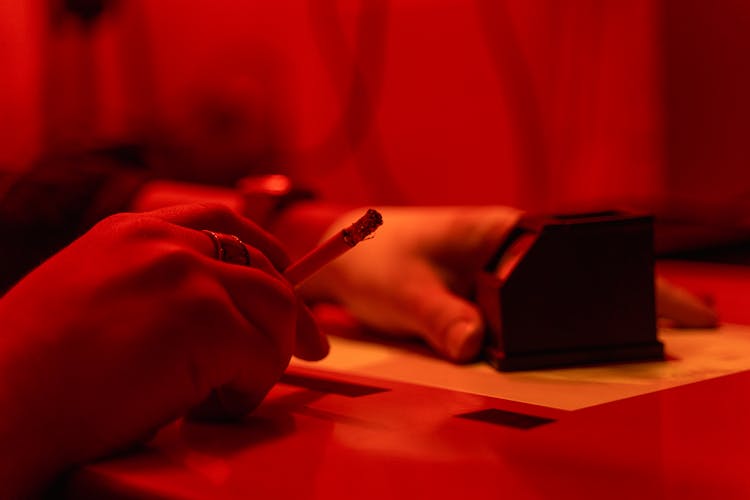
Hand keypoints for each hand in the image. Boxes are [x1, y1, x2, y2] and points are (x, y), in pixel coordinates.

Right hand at [0, 204, 326, 496]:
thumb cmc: (30, 374)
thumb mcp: (88, 300)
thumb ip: (149, 290)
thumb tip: (215, 317)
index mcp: (131, 234)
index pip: (224, 222)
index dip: (267, 253)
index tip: (288, 278)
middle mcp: (163, 244)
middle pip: (265, 268)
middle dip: (294, 315)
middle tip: (313, 351)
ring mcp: (186, 275)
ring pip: (275, 311)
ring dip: (265, 360)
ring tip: (222, 397)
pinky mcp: (203, 320)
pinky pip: (262, 359)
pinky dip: (247, 393)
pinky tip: (206, 411)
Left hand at [299, 206, 717, 362]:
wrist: (348, 255)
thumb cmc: (374, 258)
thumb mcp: (403, 289)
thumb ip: (439, 316)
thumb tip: (479, 346)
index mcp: (500, 229)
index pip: (577, 250)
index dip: (626, 275)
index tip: (667, 304)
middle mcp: (509, 246)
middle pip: (580, 272)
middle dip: (629, 295)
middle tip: (684, 326)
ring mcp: (502, 269)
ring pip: (560, 293)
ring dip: (597, 312)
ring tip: (643, 336)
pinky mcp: (490, 291)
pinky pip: (532, 310)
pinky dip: (558, 326)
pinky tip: (581, 343)